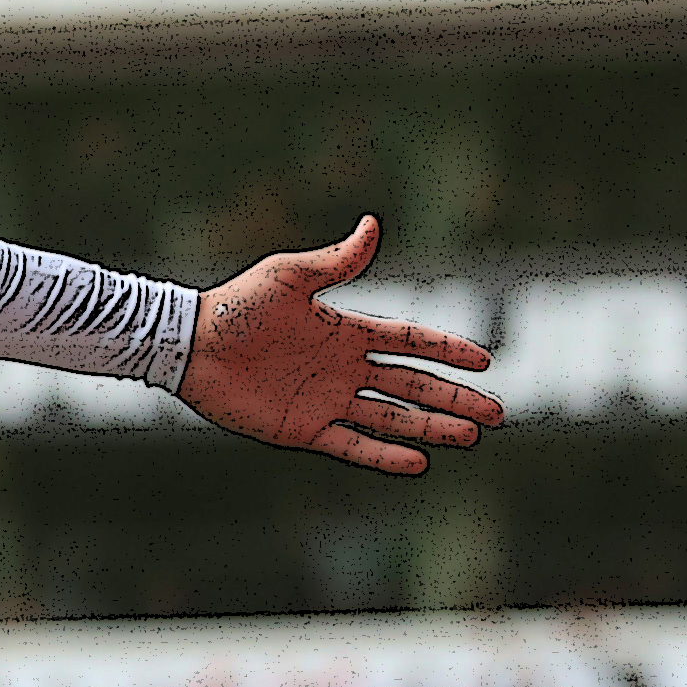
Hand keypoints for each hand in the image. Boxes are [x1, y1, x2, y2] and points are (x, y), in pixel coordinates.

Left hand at [180, 217, 502, 475]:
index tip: (485, 360)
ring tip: (470, 436)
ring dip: (430, 426)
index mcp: (345, 330)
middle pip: (412, 385)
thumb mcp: (289, 277)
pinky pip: (352, 445)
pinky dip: (384, 454)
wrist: (190, 345)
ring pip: (392, 417)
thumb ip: (336, 262)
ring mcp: (325, 400)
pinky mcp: (302, 428)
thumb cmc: (235, 306)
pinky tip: (418, 461)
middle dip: (454, 398)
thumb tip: (374, 225)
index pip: (410, 341)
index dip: (447, 350)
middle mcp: (342, 368)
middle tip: (496, 412)